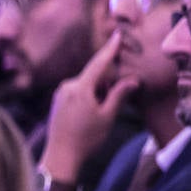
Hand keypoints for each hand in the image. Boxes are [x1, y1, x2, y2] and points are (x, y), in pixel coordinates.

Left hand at [40, 31, 138, 183]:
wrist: (60, 156)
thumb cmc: (86, 138)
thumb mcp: (107, 116)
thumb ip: (119, 95)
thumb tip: (132, 80)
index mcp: (79, 87)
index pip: (99, 63)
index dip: (110, 49)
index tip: (117, 34)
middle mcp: (67, 86)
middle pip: (94, 76)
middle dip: (107, 85)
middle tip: (110, 107)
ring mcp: (60, 93)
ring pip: (87, 85)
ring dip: (98, 93)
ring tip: (98, 116)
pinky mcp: (58, 100)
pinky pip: (78, 92)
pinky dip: (89, 97)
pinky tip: (90, 115)